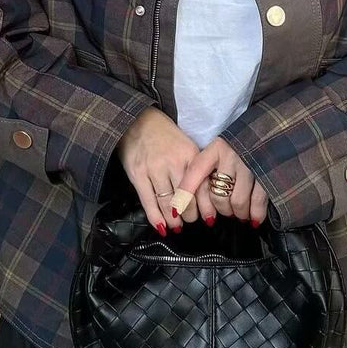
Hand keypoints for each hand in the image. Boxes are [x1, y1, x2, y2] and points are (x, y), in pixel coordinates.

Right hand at [115, 107, 200, 234]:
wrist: (138, 120)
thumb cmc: (165, 136)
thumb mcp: (187, 146)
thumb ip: (196, 168)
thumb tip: (206, 197)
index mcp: (191, 156)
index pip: (204, 188)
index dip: (207, 207)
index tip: (209, 217)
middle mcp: (174, 163)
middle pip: (187, 200)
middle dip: (190, 216)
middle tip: (190, 220)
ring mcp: (154, 170)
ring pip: (168, 204)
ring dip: (174, 220)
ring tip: (177, 226)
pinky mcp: (138, 175)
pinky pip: (148, 202)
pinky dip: (155, 218)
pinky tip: (161, 227)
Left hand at [172, 136, 268, 226]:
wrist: (270, 133)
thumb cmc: (239, 148)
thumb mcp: (219, 151)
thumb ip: (202, 171)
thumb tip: (183, 201)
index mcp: (216, 149)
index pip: (195, 173)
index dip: (184, 194)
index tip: (176, 211)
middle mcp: (231, 156)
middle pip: (217, 196)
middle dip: (220, 209)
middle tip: (224, 209)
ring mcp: (250, 166)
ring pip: (237, 202)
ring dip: (237, 213)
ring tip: (239, 213)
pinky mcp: (267, 175)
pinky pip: (258, 202)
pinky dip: (255, 214)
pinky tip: (253, 218)